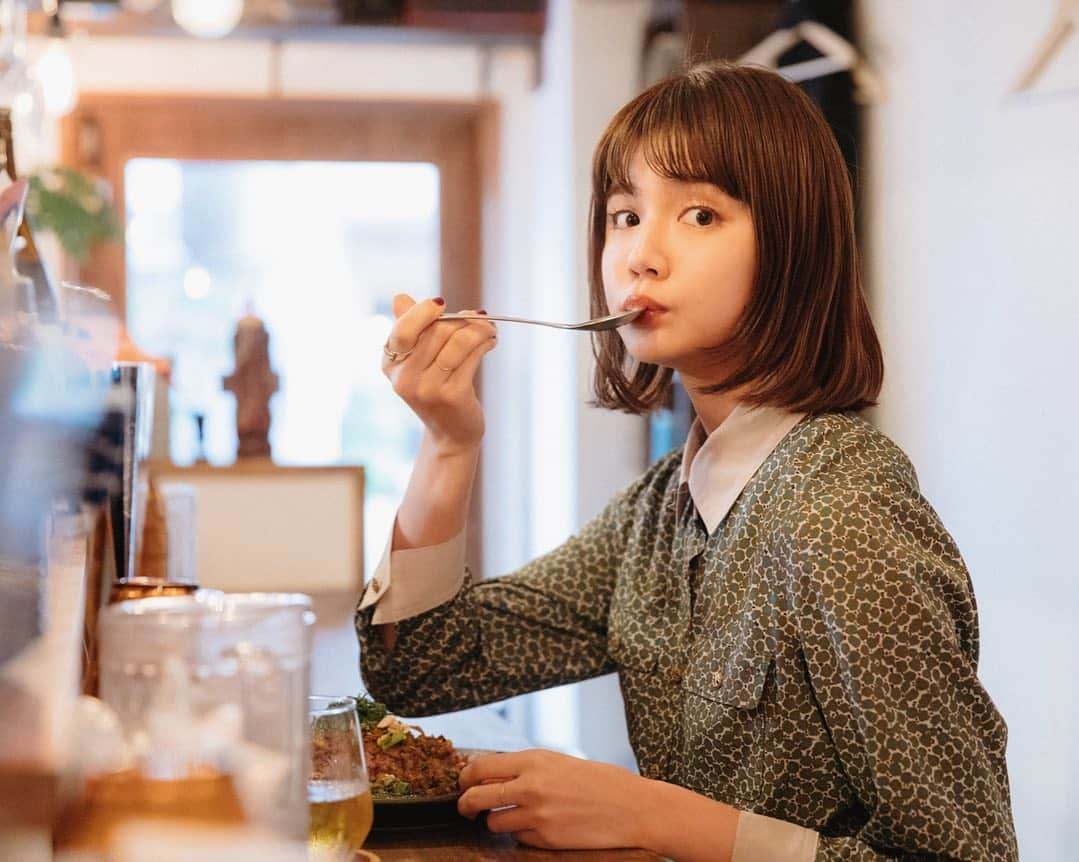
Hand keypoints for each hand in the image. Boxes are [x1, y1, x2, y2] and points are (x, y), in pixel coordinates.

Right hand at [382, 294, 496, 453]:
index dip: (422, 312)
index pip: (402, 330)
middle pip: (437, 332)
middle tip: (480, 318)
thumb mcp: (418, 360)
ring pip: (458, 341)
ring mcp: (428, 389)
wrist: (451, 433)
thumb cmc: (437, 389)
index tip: (442, 303)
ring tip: (490, 330)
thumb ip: (411, 328)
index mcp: (391, 364)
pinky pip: (473, 356)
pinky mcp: (452, 395)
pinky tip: (491, 342)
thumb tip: (400, 298)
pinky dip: (486, 343)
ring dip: (480, 330)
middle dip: (463, 320)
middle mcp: (405, 378)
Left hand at [457, 749, 654, 850]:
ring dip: (495, 822)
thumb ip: (526, 767)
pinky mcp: (545, 840)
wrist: (632, 808)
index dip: (465, 777)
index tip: (463, 783)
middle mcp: (530, 786)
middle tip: (466, 807)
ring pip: (492, 823)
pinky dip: (520, 835)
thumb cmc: (600, 781)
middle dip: (465, 804)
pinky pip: (517, 839)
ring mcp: (536, 816)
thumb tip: (492, 774)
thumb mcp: (559, 762)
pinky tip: (538, 827)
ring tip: (510, 817)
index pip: (480, 767)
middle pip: (475, 797)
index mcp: (534, 760)